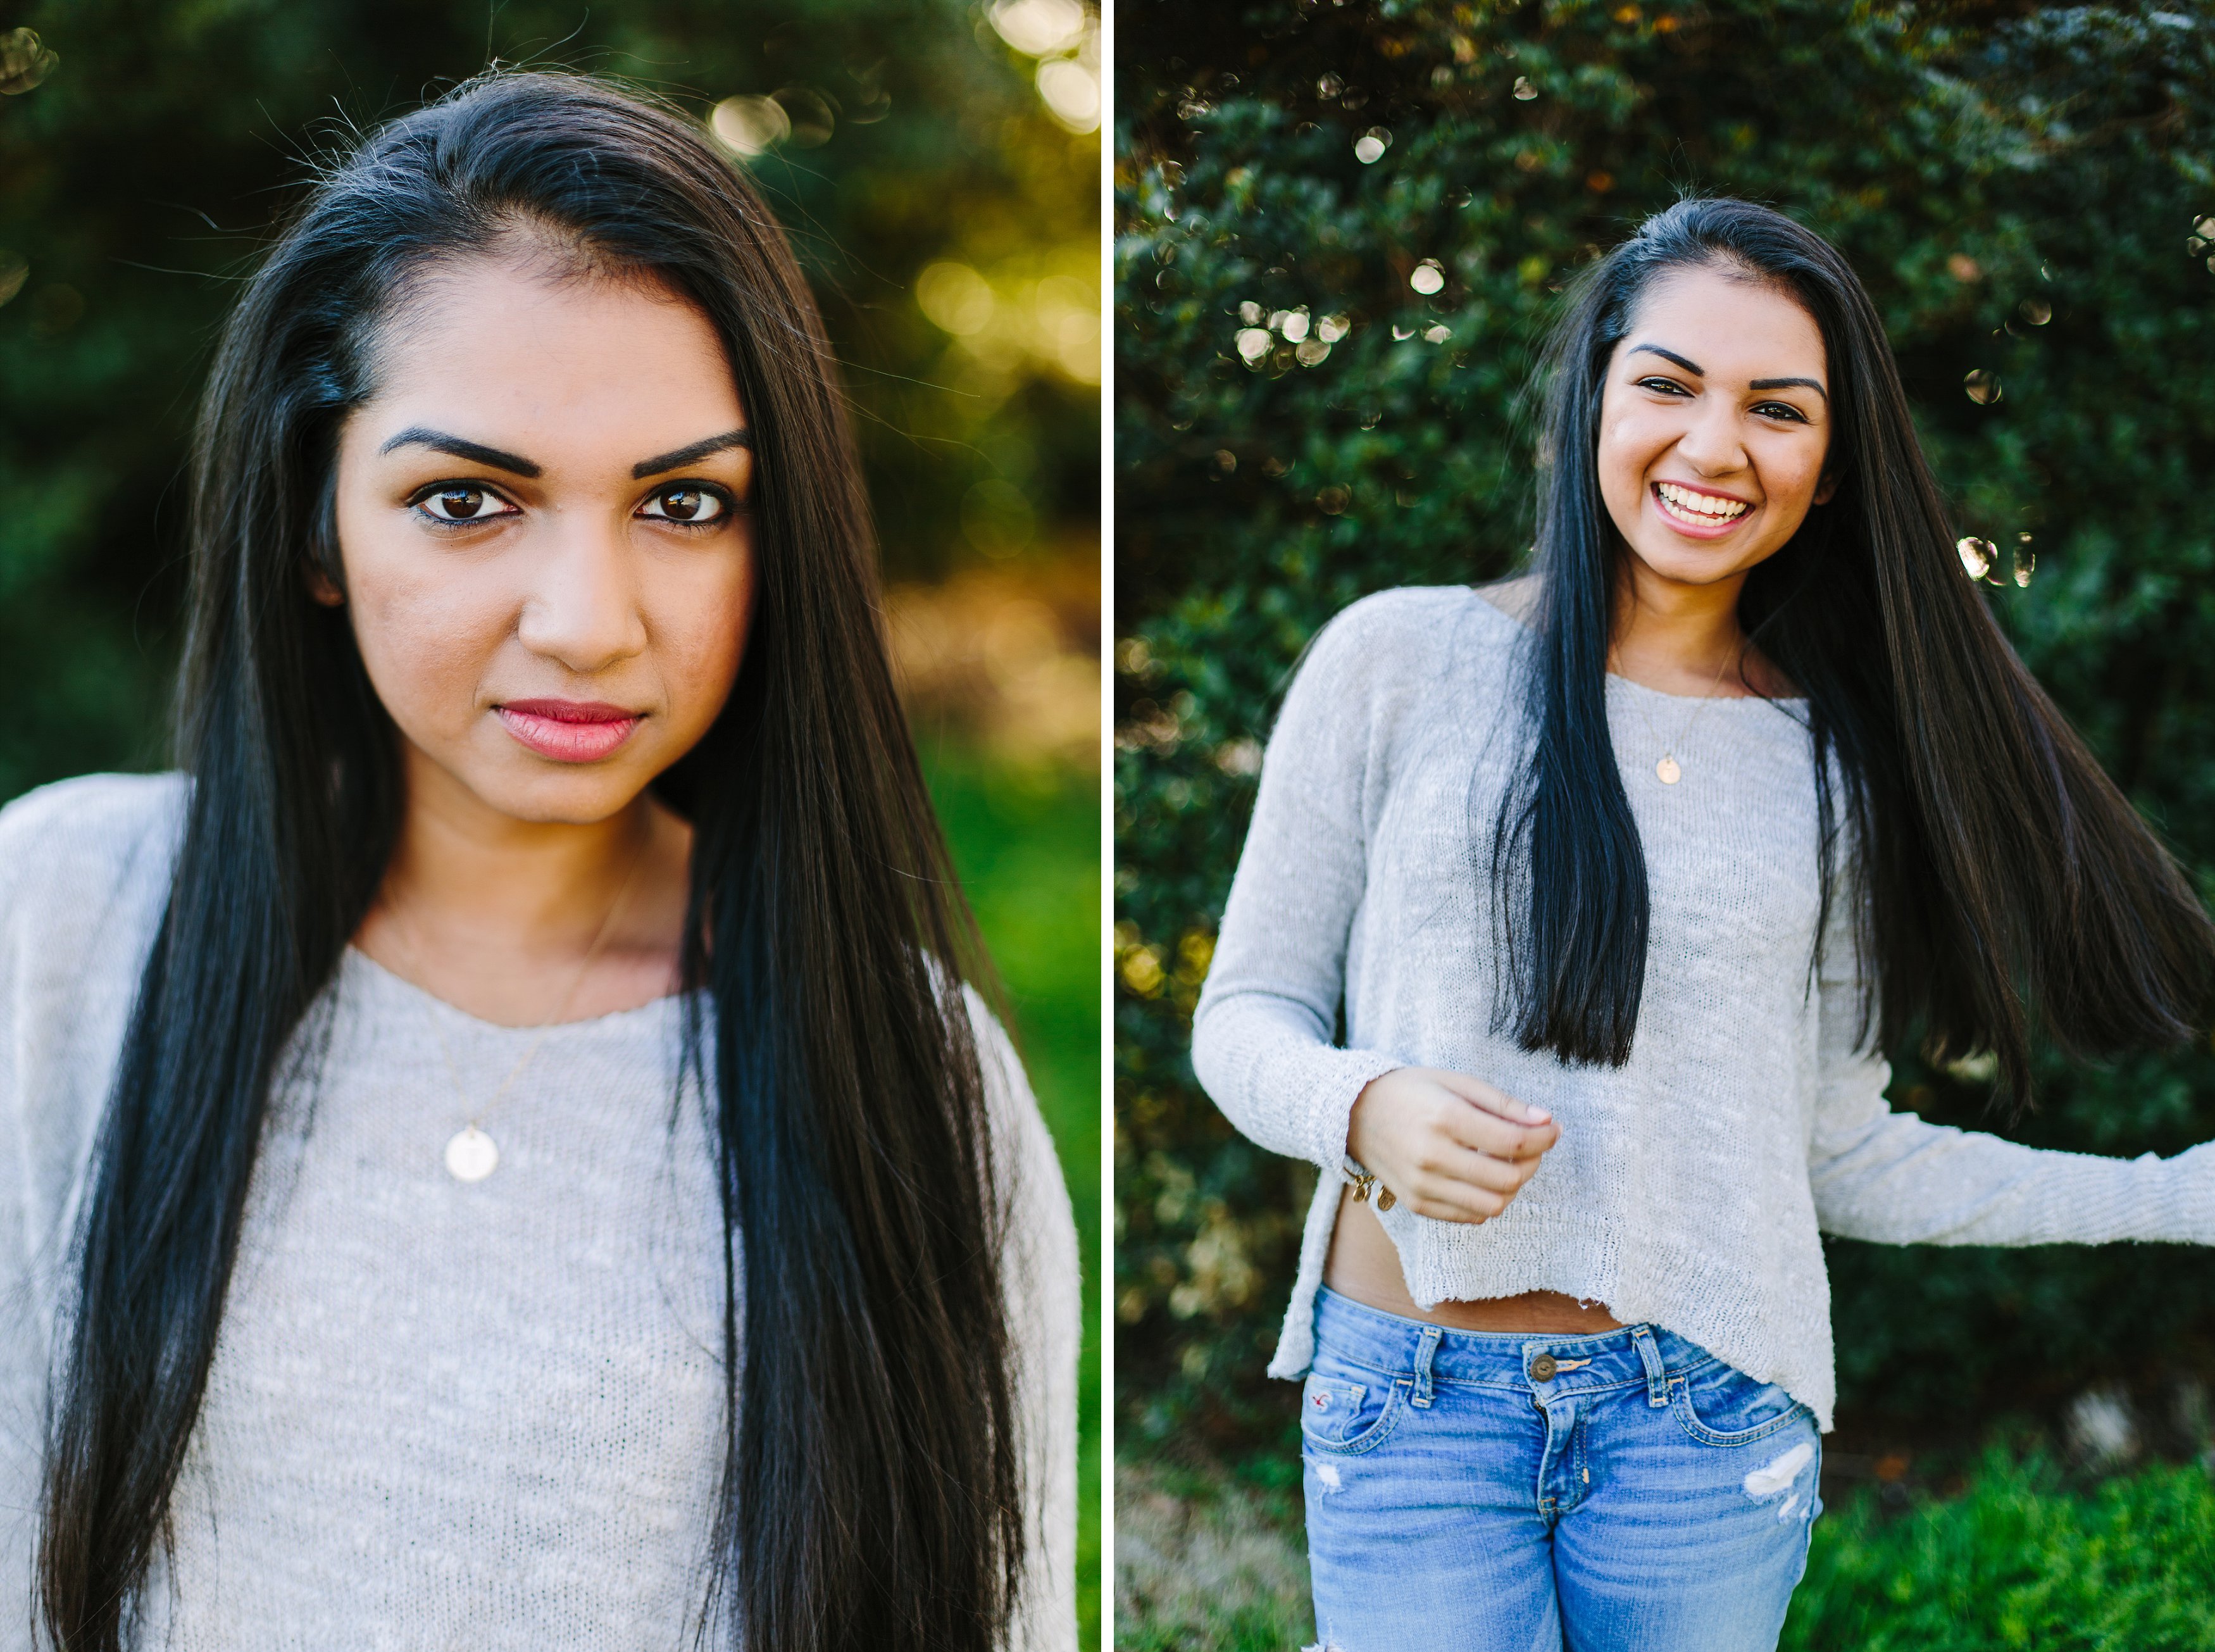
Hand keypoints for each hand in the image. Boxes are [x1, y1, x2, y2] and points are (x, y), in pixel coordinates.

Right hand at [1345, 1067, 1558, 1224]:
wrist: (1355, 1114)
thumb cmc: (1412, 1092)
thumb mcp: (1457, 1082)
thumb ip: (1503, 1104)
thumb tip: (1547, 1122)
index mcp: (1445, 1118)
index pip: (1514, 1143)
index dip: (1544, 1138)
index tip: (1553, 1129)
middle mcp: (1433, 1156)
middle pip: (1508, 1179)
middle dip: (1532, 1163)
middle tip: (1531, 1146)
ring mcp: (1423, 1185)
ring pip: (1493, 1205)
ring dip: (1511, 1186)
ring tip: (1507, 1164)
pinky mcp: (1417, 1204)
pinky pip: (1470, 1216)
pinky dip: (1486, 1200)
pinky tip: (1482, 1177)